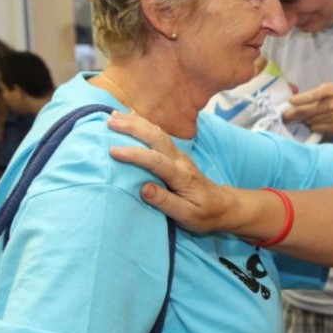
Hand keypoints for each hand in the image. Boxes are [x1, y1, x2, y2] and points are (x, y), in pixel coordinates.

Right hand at [106, 111, 238, 233]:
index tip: (113, 151)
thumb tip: (143, 189)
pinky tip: (129, 119)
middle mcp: (180, 160)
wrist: (223, 206)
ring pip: (157, 133)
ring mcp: (178, 155)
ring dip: (136, 122)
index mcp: (181, 176)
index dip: (135, 155)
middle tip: (110, 122)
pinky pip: (157, 136)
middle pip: (157, 137)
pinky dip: (142, 125)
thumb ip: (165, 202)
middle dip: (133, 127)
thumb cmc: (204, 214)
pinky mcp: (175, 155)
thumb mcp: (186, 215)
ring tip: (113, 116)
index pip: (156, 161)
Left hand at [284, 82, 332, 134]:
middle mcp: (330, 104)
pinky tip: (315, 125)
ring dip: (304, 121)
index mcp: (329, 90)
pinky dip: (315, 127)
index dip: (295, 102)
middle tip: (284, 117)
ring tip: (299, 121)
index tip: (289, 103)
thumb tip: (308, 99)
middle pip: (304, 112)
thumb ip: (324, 93)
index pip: (305, 98)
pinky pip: (320, 129)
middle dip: (292, 115)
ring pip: (311, 122)